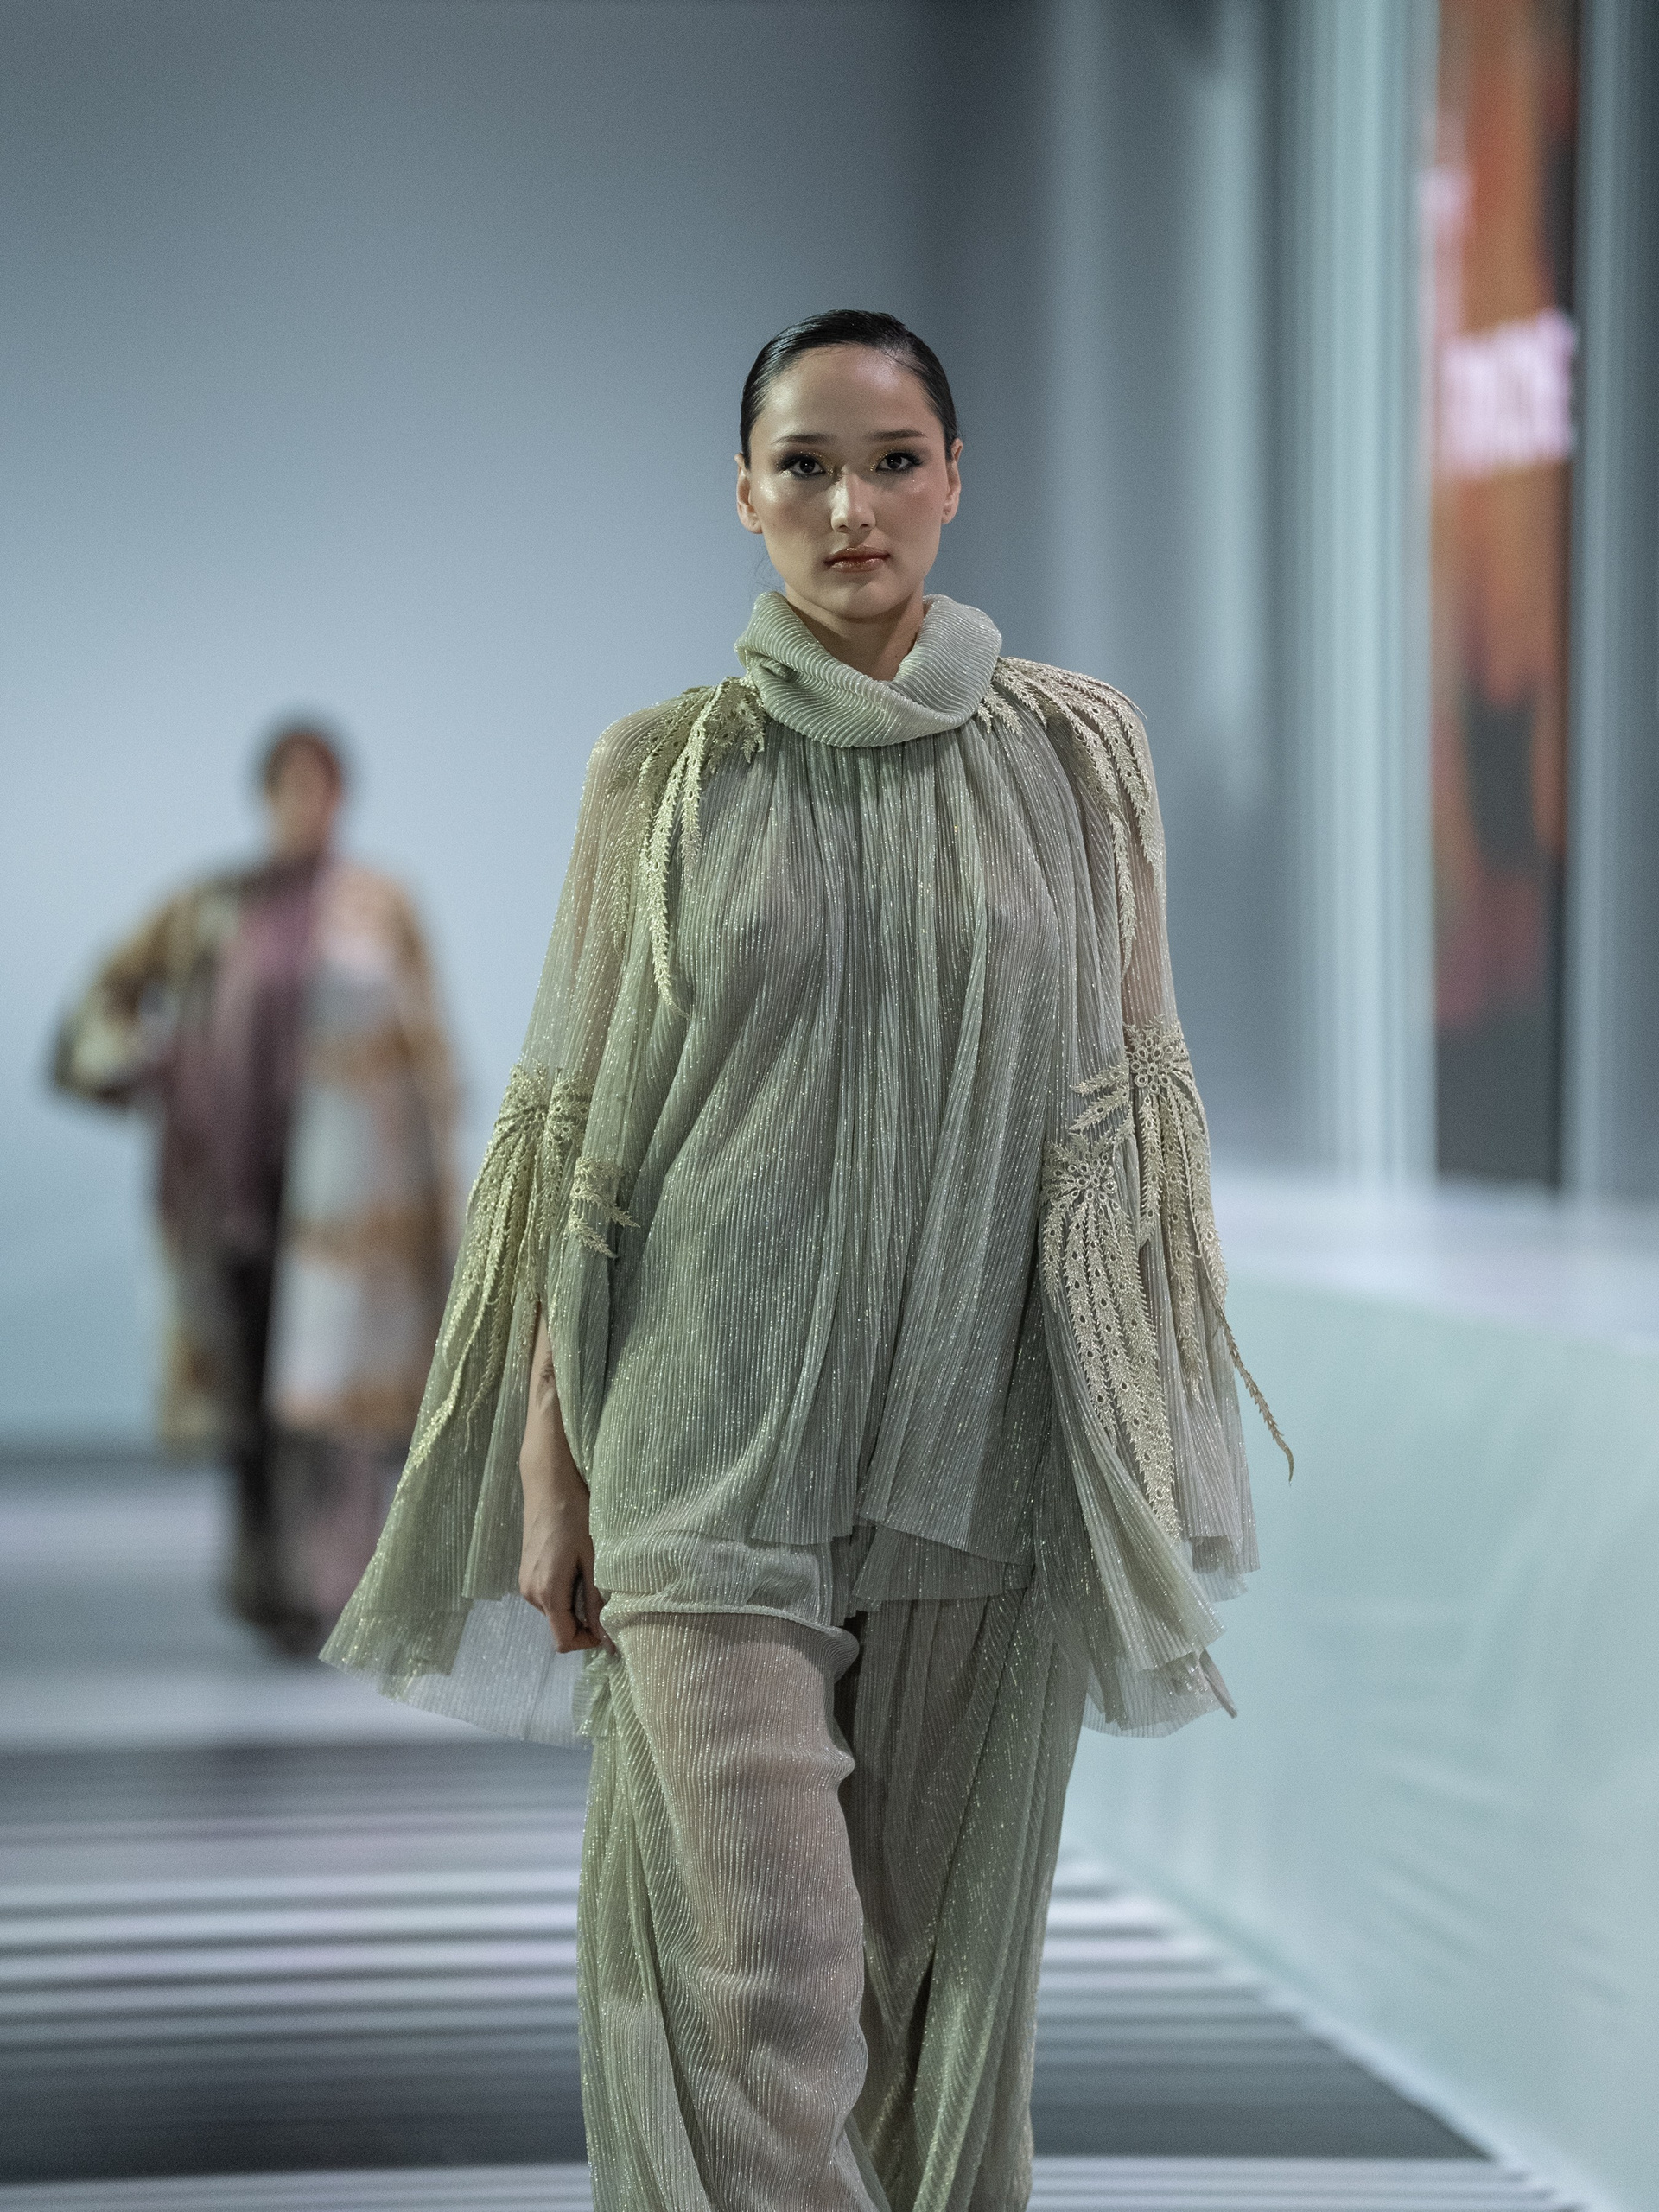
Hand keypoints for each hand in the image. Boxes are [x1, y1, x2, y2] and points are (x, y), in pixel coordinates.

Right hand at [518, 1475, 612, 1653]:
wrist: (548, 1485)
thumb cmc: (576, 1516)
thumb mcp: (593, 1559)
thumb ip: (597, 1601)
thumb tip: (607, 1638)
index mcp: (548, 1593)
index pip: (564, 1641)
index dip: (588, 1641)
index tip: (609, 1624)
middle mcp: (531, 1594)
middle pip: (560, 1627)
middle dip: (585, 1619)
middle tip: (604, 1590)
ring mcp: (525, 1583)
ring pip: (556, 1611)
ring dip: (576, 1603)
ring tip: (591, 1573)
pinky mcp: (526, 1573)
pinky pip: (548, 1596)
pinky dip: (566, 1592)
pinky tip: (577, 1566)